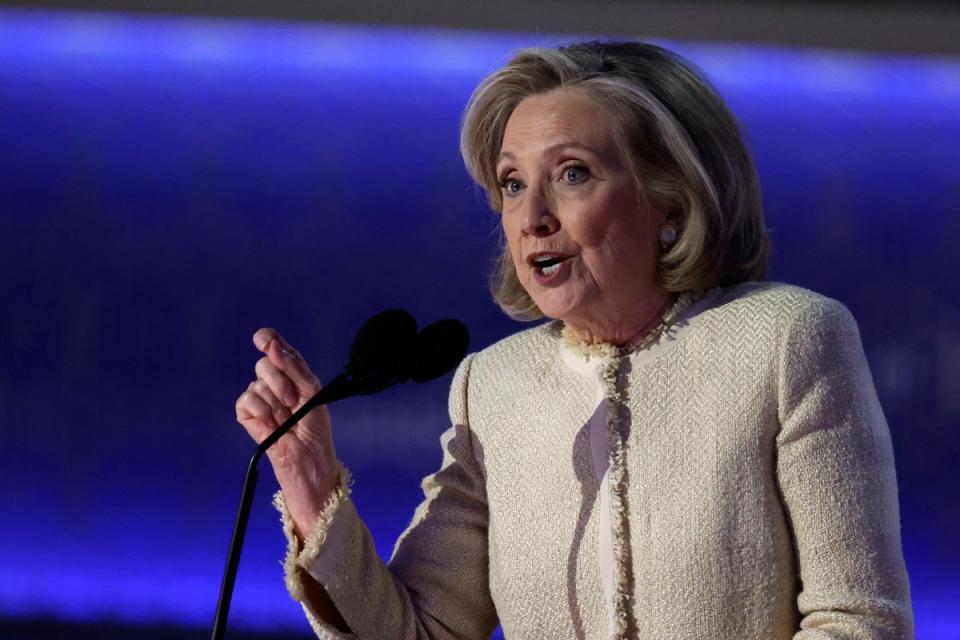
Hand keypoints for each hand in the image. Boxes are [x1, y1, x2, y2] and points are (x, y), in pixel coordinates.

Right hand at [235, 328, 339, 537]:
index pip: (276, 348)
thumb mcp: (311, 392)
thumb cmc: (315, 429)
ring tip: (286, 420)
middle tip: (293, 402)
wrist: (309, 461)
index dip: (268, 339)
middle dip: (281, 382)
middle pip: (265, 364)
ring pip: (257, 384)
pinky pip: (246, 400)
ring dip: (276, 403)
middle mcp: (274, 383)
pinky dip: (261, 411)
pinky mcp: (247, 415)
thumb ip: (294, 366)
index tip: (263, 339)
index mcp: (292, 374)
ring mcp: (260, 399)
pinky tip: (271, 424)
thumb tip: (272, 345)